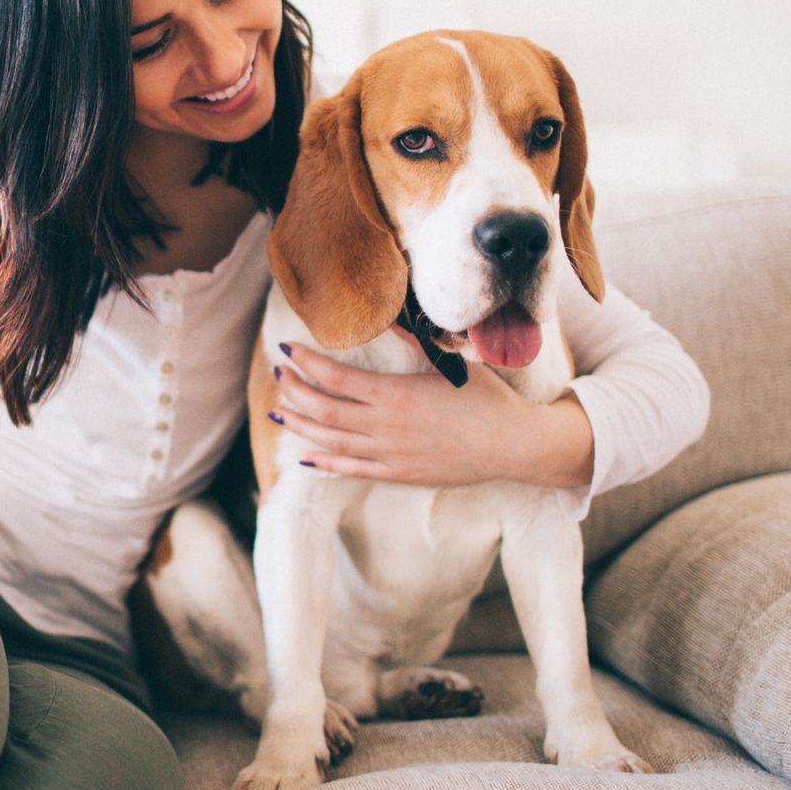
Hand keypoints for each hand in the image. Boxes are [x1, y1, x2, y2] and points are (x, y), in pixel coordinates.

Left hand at [270, 342, 591, 487]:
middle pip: (323, 409)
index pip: (335, 378)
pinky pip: (352, 470)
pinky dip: (325, 462)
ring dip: (299, 426)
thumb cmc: (486, 399)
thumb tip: (387, 315)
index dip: (305, 363)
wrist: (513, 445)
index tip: (286, 348)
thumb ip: (413, 341)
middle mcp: (384, 426)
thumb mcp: (449, 363)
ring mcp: (389, 454)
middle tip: (278, 375)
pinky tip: (306, 456)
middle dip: (294, 391)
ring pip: (330, 441)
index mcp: (395, 395)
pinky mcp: (398, 474)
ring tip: (277, 414)